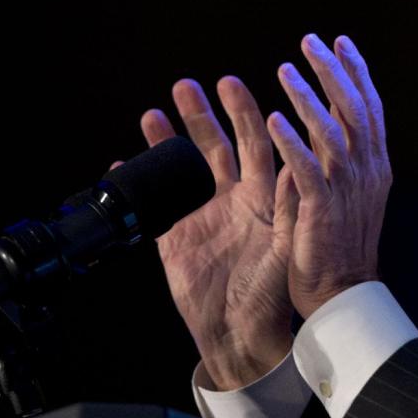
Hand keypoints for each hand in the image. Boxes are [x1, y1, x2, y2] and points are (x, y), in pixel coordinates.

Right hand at [142, 77, 296, 389]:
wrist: (241, 333)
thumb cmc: (273, 293)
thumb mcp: (288, 246)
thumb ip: (289, 207)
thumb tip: (295, 167)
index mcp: (263, 196)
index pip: (255, 142)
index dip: (244, 112)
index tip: (230, 84)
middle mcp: (233, 198)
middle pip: (216, 145)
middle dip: (202, 114)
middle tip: (187, 85)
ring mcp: (202, 214)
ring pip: (182, 167)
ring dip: (168, 139)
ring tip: (154, 111)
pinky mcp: (175, 236)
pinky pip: (153, 203)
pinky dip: (137, 183)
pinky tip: (122, 163)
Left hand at [267, 34, 391, 318]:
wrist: (342, 294)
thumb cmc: (341, 244)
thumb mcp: (351, 193)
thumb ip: (341, 156)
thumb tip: (329, 120)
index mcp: (374, 165)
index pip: (370, 108)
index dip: (357, 72)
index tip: (341, 42)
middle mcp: (366, 171)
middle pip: (355, 110)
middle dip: (333, 72)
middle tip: (311, 41)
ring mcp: (346, 191)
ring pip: (333, 133)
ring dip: (309, 99)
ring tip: (286, 69)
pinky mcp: (322, 211)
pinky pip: (307, 170)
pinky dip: (293, 143)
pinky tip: (274, 119)